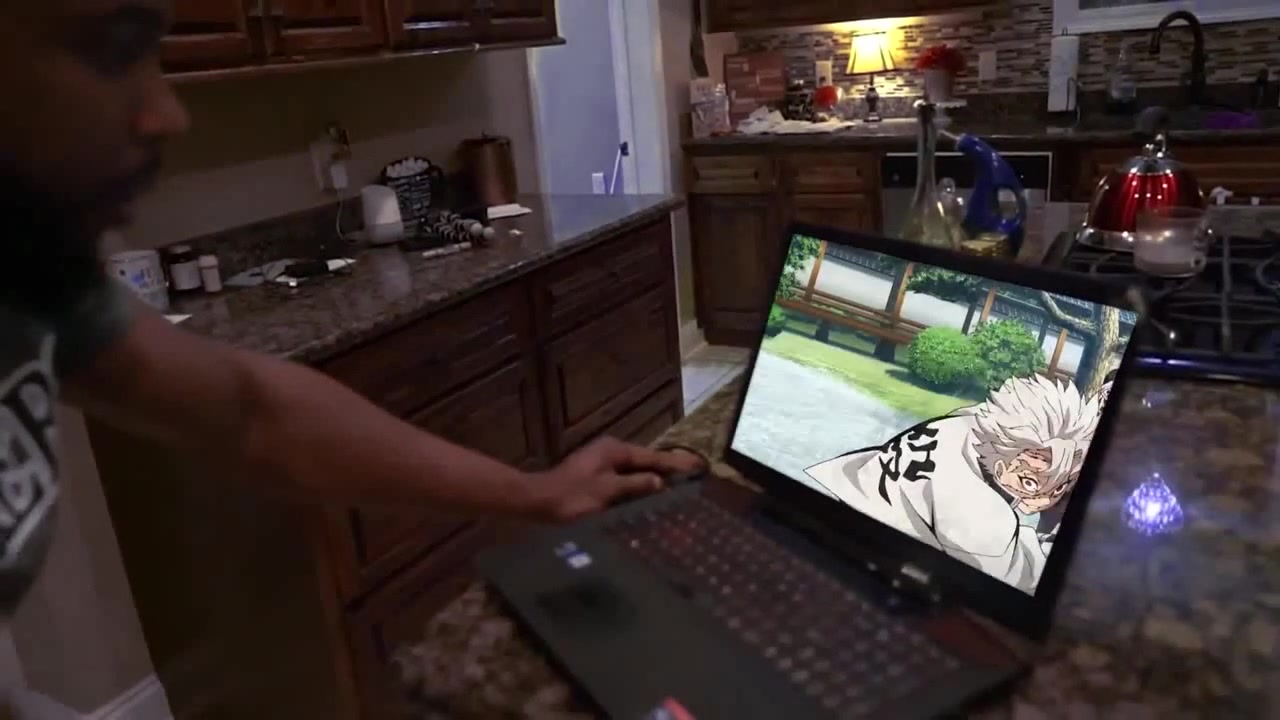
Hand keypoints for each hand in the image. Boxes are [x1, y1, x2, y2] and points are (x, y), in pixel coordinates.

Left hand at [532, 437, 705, 521]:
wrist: (538, 502)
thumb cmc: (572, 497)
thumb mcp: (607, 491)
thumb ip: (635, 485)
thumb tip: (660, 482)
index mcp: (614, 451)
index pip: (652, 457)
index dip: (675, 464)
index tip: (697, 466)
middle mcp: (610, 453)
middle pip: (646, 462)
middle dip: (668, 471)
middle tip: (694, 477)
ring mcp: (602, 465)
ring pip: (636, 472)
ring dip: (654, 480)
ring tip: (678, 488)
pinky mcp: (596, 478)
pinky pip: (625, 481)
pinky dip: (639, 488)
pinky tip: (650, 497)